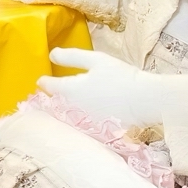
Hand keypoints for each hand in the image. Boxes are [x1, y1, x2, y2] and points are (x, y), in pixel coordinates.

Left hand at [37, 48, 167, 130]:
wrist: (145, 100)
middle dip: (51, 97)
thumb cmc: (121, 77)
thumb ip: (71, 57)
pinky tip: (85, 113)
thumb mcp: (96, 60)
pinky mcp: (94, 132)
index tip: (42, 79)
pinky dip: (77, 119)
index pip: (49, 86)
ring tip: (67, 102)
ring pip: (65, 115)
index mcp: (70, 90)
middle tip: (52, 91)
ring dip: (63, 109)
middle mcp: (71, 109)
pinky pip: (79, 125)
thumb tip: (52, 55)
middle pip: (54, 103)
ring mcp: (82, 122)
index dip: (44, 81)